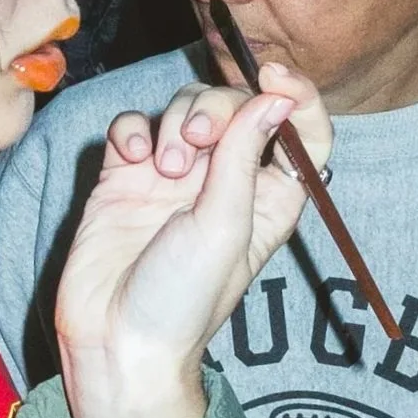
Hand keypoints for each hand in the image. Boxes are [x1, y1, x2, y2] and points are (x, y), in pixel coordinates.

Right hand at [53, 66, 327, 417]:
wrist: (115, 340)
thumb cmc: (182, 300)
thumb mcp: (225, 226)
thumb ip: (243, 155)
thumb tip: (276, 97)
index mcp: (268, 197)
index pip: (301, 130)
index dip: (294, 95)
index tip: (271, 77)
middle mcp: (225, 182)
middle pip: (235, 106)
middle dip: (216, 107)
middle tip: (196, 140)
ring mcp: (173, 177)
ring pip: (183, 109)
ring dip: (173, 122)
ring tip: (161, 166)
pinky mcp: (126, 177)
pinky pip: (134, 127)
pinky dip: (132, 130)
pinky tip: (130, 157)